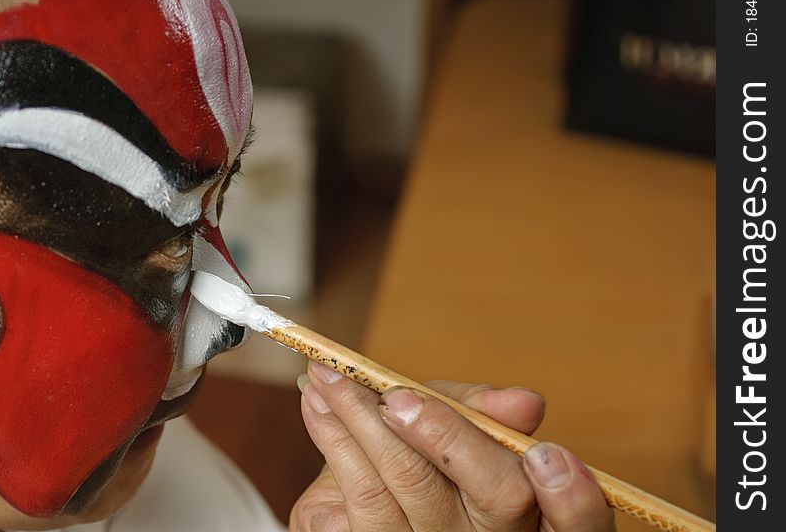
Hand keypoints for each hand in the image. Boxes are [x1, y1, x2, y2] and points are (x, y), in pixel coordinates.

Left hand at [290, 362, 615, 530]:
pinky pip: (353, 507)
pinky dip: (332, 443)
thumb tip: (527, 403)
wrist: (359, 496)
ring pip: (408, 497)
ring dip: (362, 426)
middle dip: (446, 437)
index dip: (573, 498)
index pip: (578, 521)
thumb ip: (480, 410)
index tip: (546, 453)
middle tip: (398, 395)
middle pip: (497, 499)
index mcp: (531, 512)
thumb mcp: (453, 421)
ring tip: (331, 378)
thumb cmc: (422, 452)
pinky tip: (318, 407)